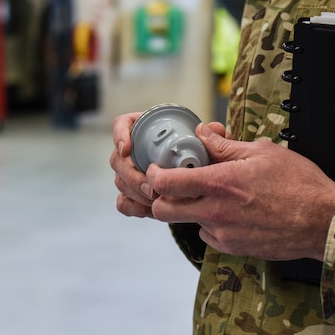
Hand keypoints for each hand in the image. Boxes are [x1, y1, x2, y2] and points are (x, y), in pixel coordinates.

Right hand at [110, 113, 226, 217]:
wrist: (206, 186)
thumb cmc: (205, 158)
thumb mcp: (214, 147)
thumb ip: (216, 138)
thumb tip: (212, 128)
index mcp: (148, 130)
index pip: (123, 124)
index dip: (120, 135)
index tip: (128, 149)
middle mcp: (136, 151)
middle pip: (118, 158)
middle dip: (131, 174)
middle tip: (151, 186)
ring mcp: (132, 174)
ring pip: (120, 181)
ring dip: (134, 192)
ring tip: (155, 200)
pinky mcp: (134, 196)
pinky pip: (123, 202)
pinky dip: (133, 207)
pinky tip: (148, 209)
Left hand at [145, 124, 334, 260]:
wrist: (323, 222)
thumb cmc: (299, 185)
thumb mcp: (262, 152)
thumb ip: (224, 146)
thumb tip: (202, 135)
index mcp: (220, 183)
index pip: (167, 182)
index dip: (155, 175)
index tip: (158, 169)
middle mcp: (216, 212)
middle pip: (164, 211)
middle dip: (162, 198)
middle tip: (175, 186)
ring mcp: (223, 233)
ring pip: (188, 222)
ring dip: (192, 210)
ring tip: (215, 197)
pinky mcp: (233, 248)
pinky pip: (209, 235)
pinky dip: (212, 224)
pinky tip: (232, 213)